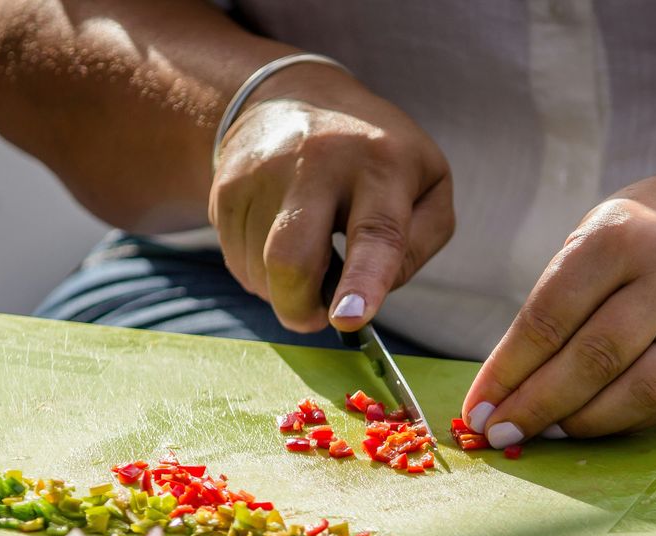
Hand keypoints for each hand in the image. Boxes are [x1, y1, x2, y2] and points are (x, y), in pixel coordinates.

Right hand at [209, 64, 453, 332]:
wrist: (296, 95)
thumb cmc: (377, 156)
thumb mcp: (429, 185)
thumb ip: (419, 243)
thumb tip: (374, 291)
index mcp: (383, 164)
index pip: (375, 232)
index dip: (363, 281)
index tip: (349, 319)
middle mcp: (318, 161)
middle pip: (291, 260)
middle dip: (299, 308)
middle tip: (316, 316)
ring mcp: (263, 172)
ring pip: (260, 272)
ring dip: (283, 289)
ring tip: (308, 252)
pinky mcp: (226, 187)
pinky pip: (237, 261)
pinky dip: (261, 272)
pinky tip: (280, 239)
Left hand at [462, 172, 655, 444]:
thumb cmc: (645, 237)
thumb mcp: (593, 240)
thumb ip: (555, 304)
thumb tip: (504, 387)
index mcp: (620, 236)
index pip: (550, 317)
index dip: (507, 371)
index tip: (477, 408)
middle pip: (594, 358)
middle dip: (538, 405)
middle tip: (501, 433)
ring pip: (642, 390)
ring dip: (585, 422)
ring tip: (548, 433)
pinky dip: (628, 421)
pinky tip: (596, 423)